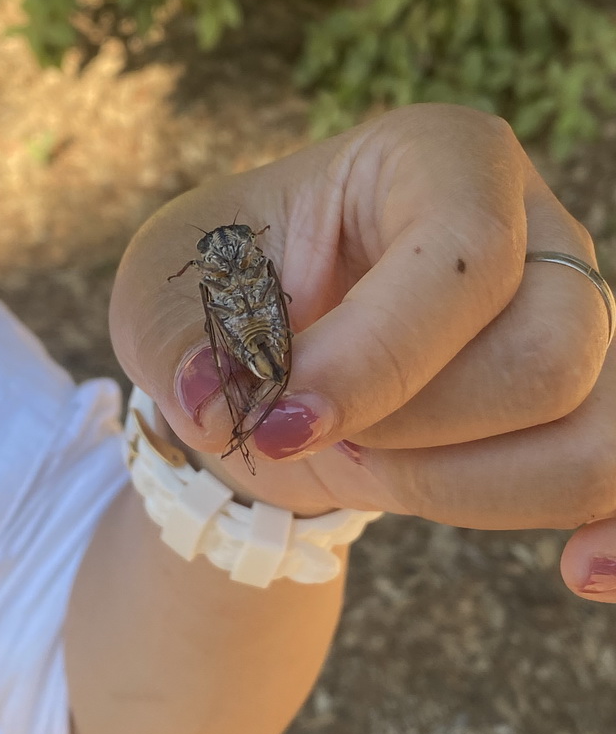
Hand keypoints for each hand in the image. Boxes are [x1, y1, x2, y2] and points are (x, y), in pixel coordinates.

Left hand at [110, 104, 613, 534]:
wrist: (273, 342)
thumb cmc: (227, 291)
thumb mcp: (162, 296)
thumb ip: (182, 342)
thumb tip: (223, 403)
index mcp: (438, 158)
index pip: (465, 256)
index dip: (378, 360)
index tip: (280, 426)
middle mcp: (532, 228)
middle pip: (545, 355)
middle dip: (414, 432)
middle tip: (313, 432)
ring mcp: (574, 317)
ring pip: (589, 435)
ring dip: (460, 489)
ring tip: (369, 465)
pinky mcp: (583, 402)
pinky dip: (612, 535)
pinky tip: (578, 574)